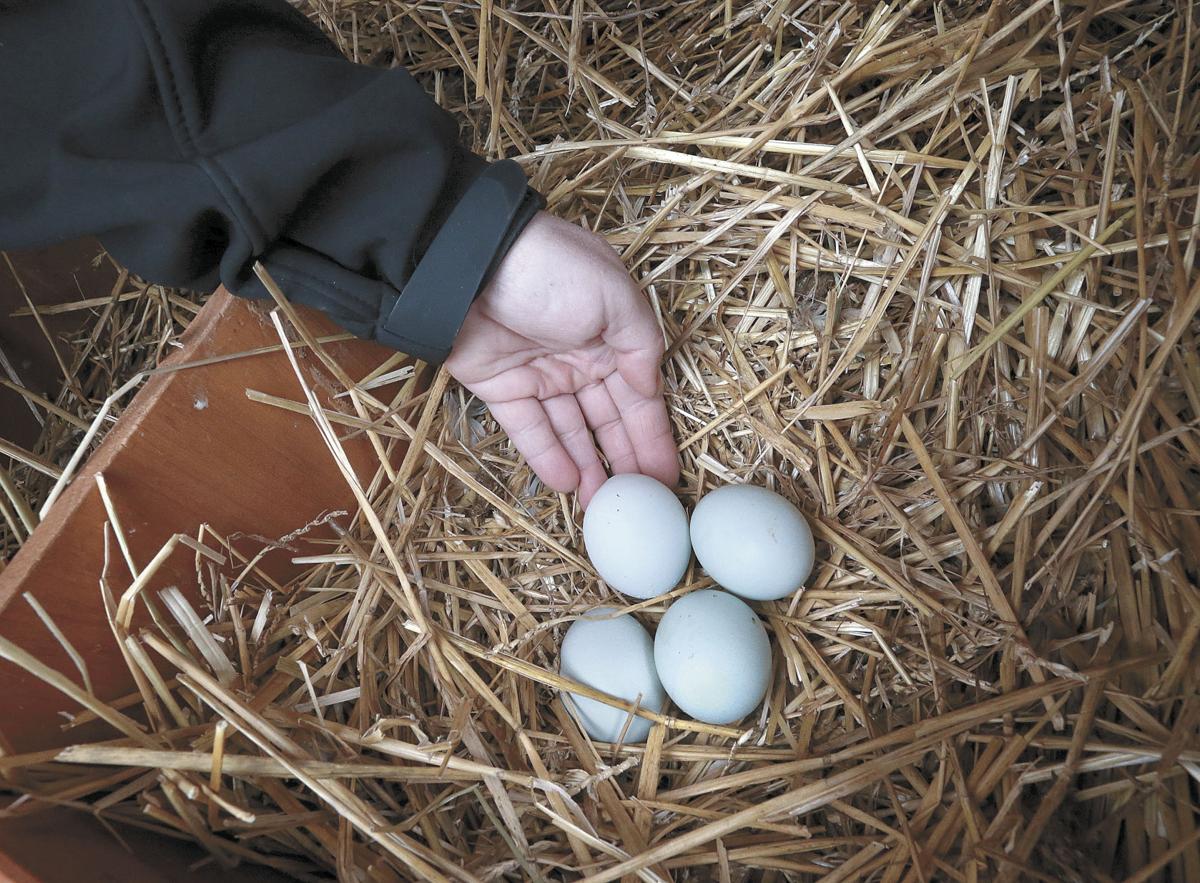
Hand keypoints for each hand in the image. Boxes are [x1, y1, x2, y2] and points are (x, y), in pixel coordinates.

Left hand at [446, 212, 678, 506]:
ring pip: (572, 430)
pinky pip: (530, 429)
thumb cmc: (551, 269)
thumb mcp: (615, 297)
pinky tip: (567, 484)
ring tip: (603, 506)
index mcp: (612, 334)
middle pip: (608, 419)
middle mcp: (580, 357)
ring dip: (589, 467)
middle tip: (639, 505)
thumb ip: (641, 344)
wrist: (469, 262)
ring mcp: (540, 374)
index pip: (640, 396)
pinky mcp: (501, 388)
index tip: (667, 476)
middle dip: (625, 461)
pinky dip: (548, 456)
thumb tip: (652, 387)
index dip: (654, 436)